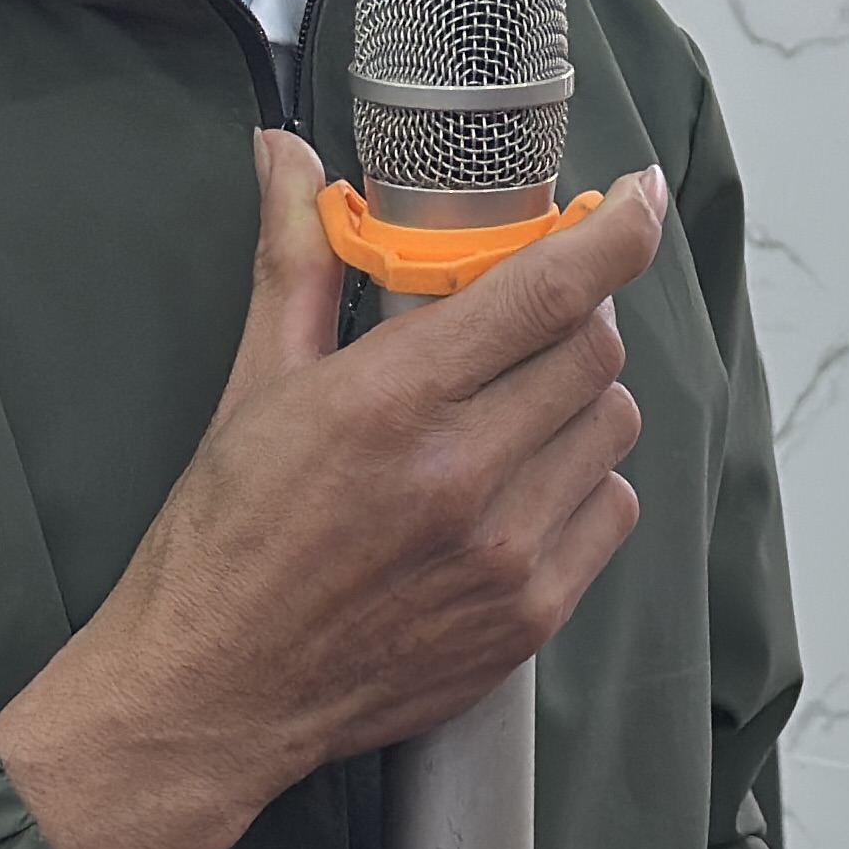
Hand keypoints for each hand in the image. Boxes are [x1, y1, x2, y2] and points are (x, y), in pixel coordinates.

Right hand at [0, 133, 661, 848]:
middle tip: (527, 322)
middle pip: (594, 350)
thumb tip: (285, 156)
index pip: (548, 290)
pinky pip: (612, 510)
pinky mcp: (529, 616)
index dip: (613, 231)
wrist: (214, 693)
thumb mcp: (255, 386)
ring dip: (578, 400)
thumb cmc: (225, 541)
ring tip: (512, 410)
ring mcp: (505, 552)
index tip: (634, 199)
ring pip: (612, 427)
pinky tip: (519, 487)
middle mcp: (461, 473)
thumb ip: (293, 260)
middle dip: (574, 317)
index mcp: (390, 400)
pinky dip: (583, 483)